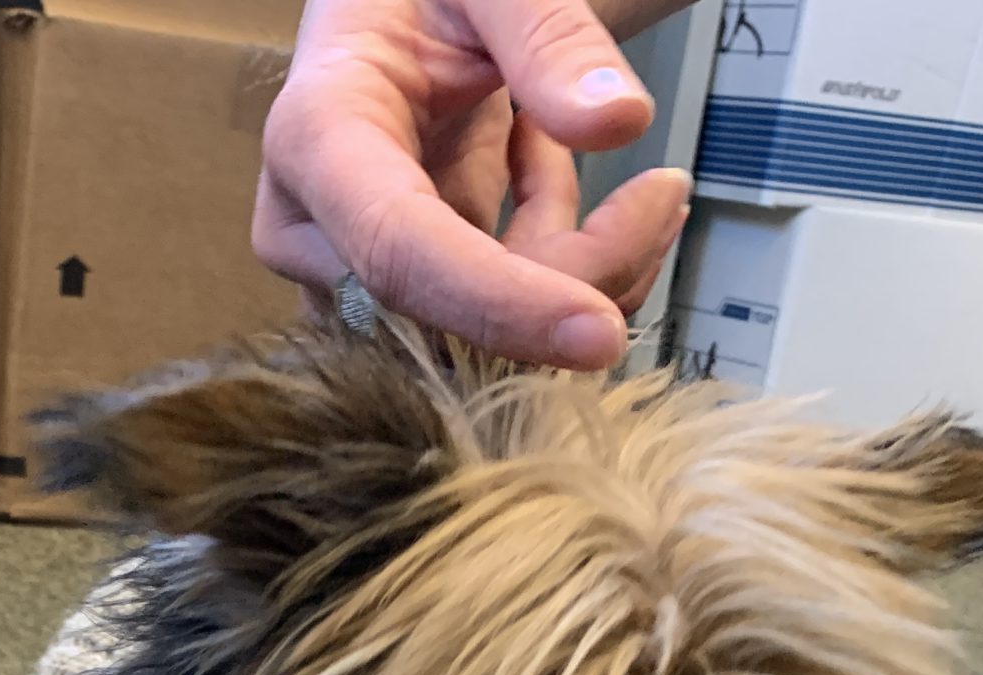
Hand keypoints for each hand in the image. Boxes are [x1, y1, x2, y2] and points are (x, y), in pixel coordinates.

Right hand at [254, 0, 692, 369]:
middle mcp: (317, 224)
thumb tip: (619, 121)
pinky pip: (499, 322)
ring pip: (485, 334)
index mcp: (320, 135)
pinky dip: (571, 270)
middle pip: (448, 311)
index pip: (398, 251)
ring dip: (588, 272)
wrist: (400, 4)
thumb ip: (551, 35)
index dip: (496, 304)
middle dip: (575, 273)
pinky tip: (587, 192)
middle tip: (665, 190)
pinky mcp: (403, 288)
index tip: (599, 333)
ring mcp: (354, 266)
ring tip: (649, 188)